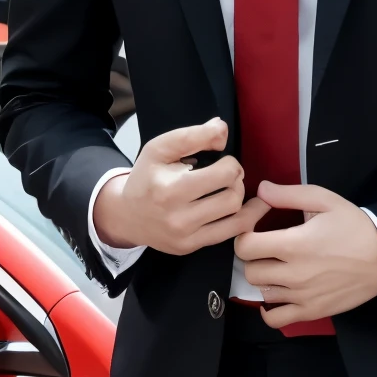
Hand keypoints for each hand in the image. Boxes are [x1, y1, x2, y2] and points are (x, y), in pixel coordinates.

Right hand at [92, 118, 268, 254]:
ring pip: (237, 218)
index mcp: (170, 189)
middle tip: (228, 175)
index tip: (222, 161)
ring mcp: (185, 236)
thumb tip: (222, 130)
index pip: (223, 175)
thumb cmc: (146, 177)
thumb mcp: (160, 148)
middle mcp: (178, 217)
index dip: (230, 163)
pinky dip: (246, 219)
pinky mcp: (190, 247)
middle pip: (232, 197)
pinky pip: (232, 234)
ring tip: (231, 188)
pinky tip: (250, 209)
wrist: (127, 216)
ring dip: (241, 198)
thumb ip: (192, 136)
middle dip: (237, 180)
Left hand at [234, 182, 376, 328]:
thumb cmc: (355, 226)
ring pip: (261, 293)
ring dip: (264, 279)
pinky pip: (276, 319)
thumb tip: (261, 189)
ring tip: (277, 267)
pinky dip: (269, 310)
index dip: (244, 232)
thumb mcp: (324, 200)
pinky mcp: (312, 311)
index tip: (255, 227)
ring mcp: (302, 296)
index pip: (245, 245)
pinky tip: (276, 294)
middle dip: (253, 256)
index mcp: (293, 244)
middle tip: (267, 246)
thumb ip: (289, 195)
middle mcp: (294, 274)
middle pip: (249, 270)